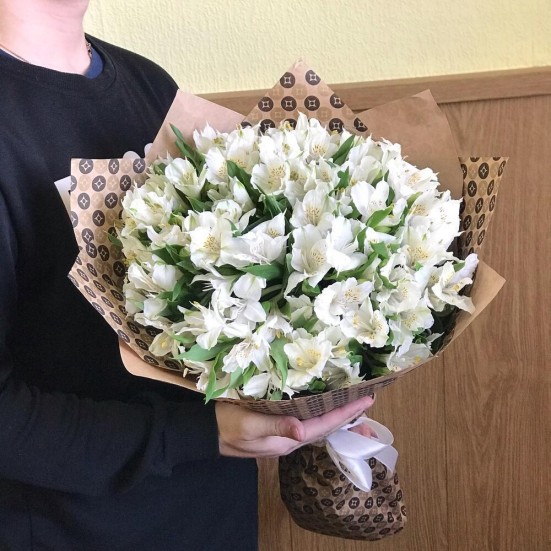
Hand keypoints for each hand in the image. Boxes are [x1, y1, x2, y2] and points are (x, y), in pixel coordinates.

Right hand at [215, 395, 374, 457]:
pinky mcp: (276, 427)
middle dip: (347, 414)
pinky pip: (306, 420)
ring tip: (353, 402)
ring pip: (317, 425)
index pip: (323, 425)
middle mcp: (289, 439)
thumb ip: (276, 427)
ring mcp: (283, 434)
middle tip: (367, 399)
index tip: (367, 400)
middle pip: (325, 427)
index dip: (346, 413)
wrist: (205, 432)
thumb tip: (302, 430)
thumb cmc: (226, 425)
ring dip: (336, 414)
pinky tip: (323, 404)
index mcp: (287, 439)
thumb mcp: (249, 426)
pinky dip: (319, 412)